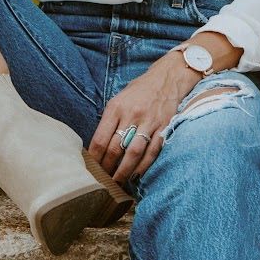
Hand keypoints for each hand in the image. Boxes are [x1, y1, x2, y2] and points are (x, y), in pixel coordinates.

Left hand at [88, 51, 195, 184]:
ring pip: (133, 153)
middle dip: (107, 168)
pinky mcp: (164, 127)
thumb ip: (109, 120)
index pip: (100, 139)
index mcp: (116, 108)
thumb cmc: (140, 91)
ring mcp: (149, 122)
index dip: (94, 158)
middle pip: (115, 149)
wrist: (168, 78)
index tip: (91, 169)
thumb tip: (98, 146)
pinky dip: (143, 166)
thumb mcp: (118, 99)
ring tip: (118, 182)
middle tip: (103, 180)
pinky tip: (136, 174)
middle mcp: (132, 115)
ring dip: (124, 171)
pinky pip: (152, 152)